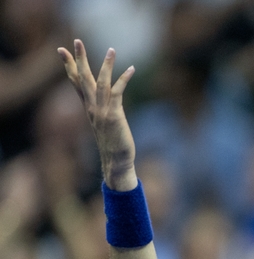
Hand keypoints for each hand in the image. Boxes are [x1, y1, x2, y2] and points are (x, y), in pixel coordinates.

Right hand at [57, 40, 137, 190]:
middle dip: (79, 59)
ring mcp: (101, 111)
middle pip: (83, 78)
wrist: (115, 161)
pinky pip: (117, 92)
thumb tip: (111, 102)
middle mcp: (92, 108)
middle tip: (76, 41)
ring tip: (111, 49)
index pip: (76, 83)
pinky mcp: (113, 115)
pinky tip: (131, 69)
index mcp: (88, 108)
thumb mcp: (106, 124)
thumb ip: (106, 111)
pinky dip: (124, 79)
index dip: (69, 66)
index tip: (62, 50)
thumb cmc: (114, 144)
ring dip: (106, 65)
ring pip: (100, 82)